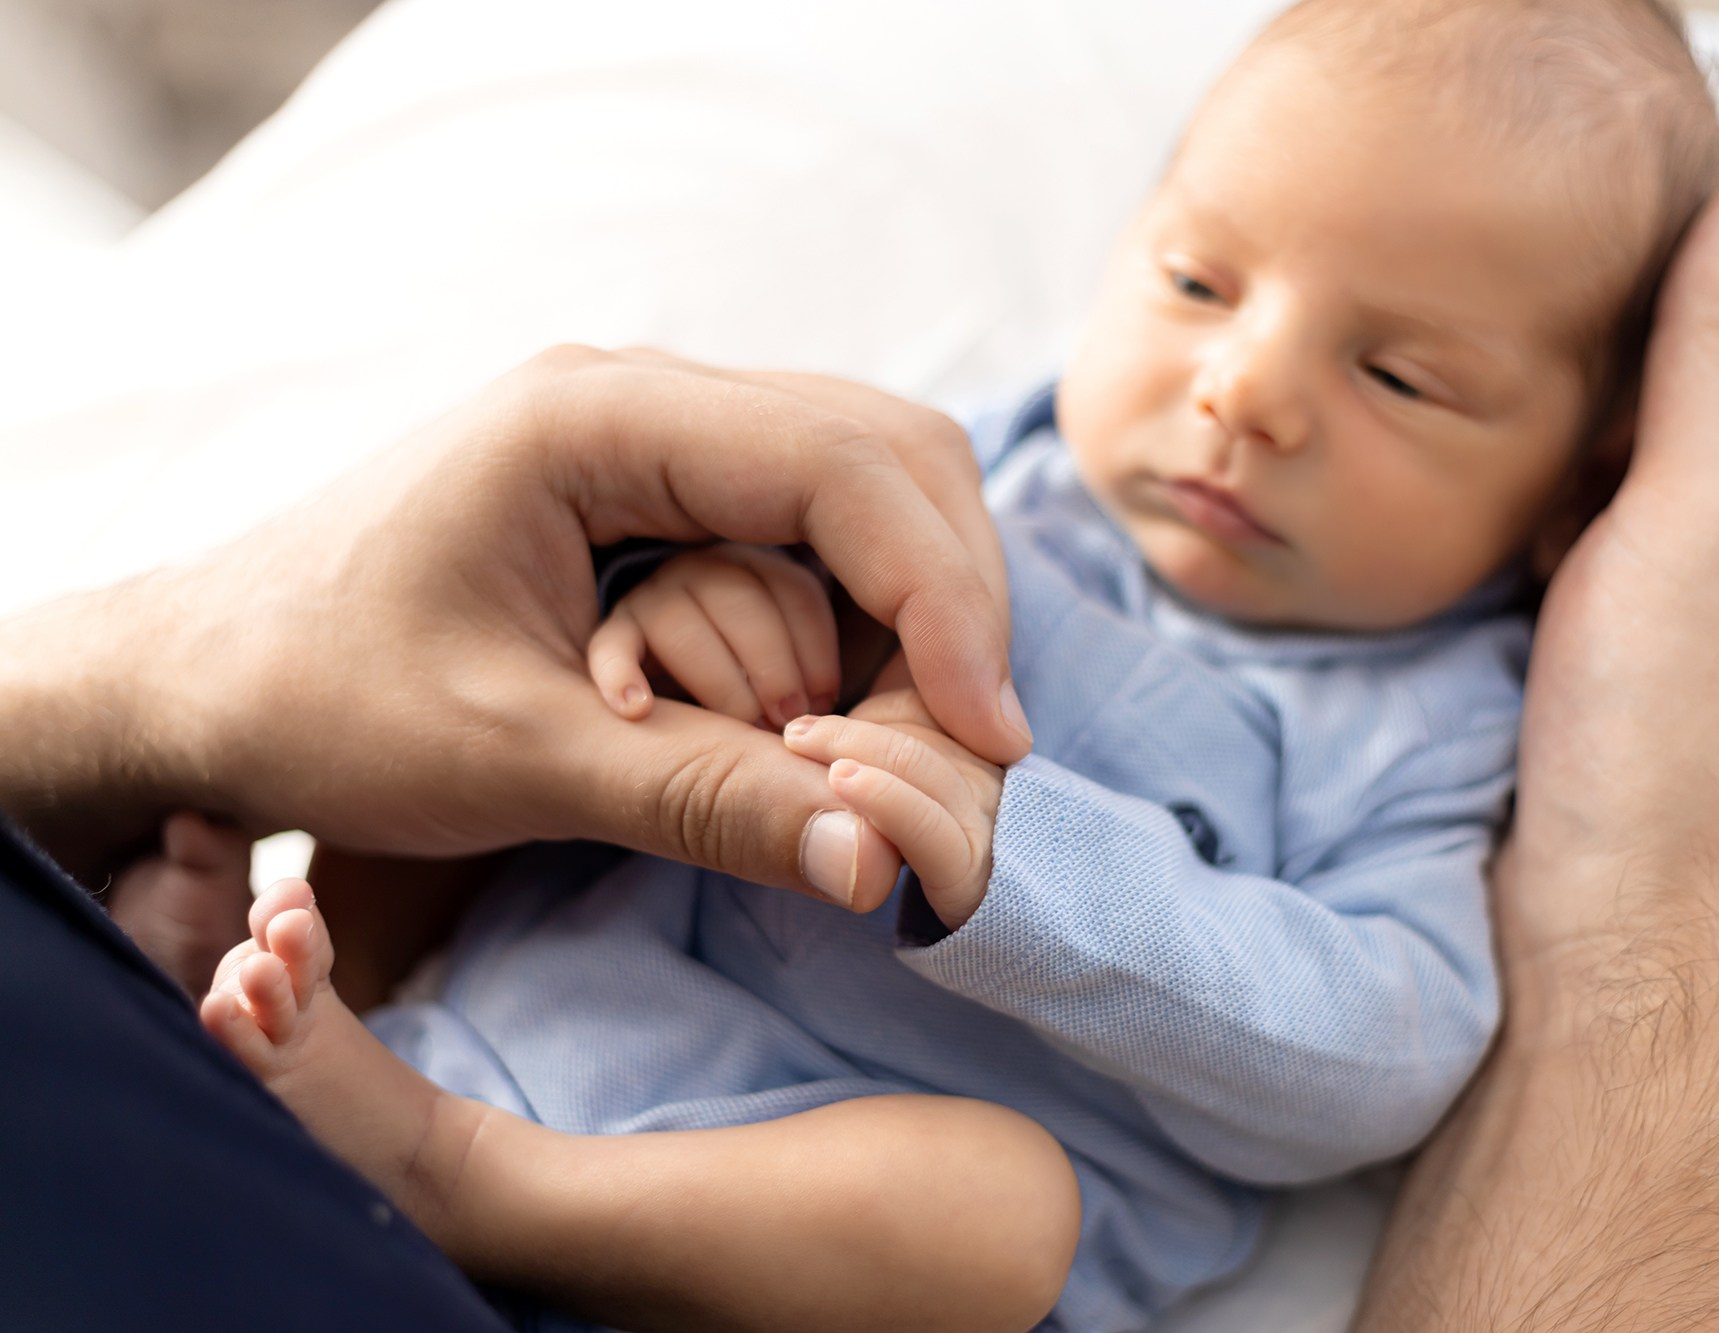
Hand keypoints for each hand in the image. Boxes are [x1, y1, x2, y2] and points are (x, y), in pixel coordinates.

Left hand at [0, 349, 1028, 907]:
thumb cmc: (319, 702)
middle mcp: (641, 399)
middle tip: (980, 738)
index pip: (843, 465)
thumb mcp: (510, 760)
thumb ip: (702, 802)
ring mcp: (651, 436)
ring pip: (864, 481)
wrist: (202, 678)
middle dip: (952, 593)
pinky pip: (811, 525)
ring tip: (934, 730)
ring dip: (918, 601)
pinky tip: (859, 700)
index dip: (942, 596)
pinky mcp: (655, 490)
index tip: (988, 732)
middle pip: (883, 450)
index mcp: (598, 420)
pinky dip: (864, 608)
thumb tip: (882, 863)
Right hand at [1356, 174, 1718, 1330]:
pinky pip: (1516, 560)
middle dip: (1589, 334)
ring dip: (1521, 418)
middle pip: (1654, 409)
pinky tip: (1429, 489)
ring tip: (1432, 357)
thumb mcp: (1718, 529)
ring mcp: (1619, 636)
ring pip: (1576, 484)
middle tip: (1480, 276)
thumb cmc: (1667, 754)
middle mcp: (1707, 569)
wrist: (1590, 969)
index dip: (1678, 258)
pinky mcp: (1538, 688)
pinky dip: (1483, 507)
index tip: (1587, 207)